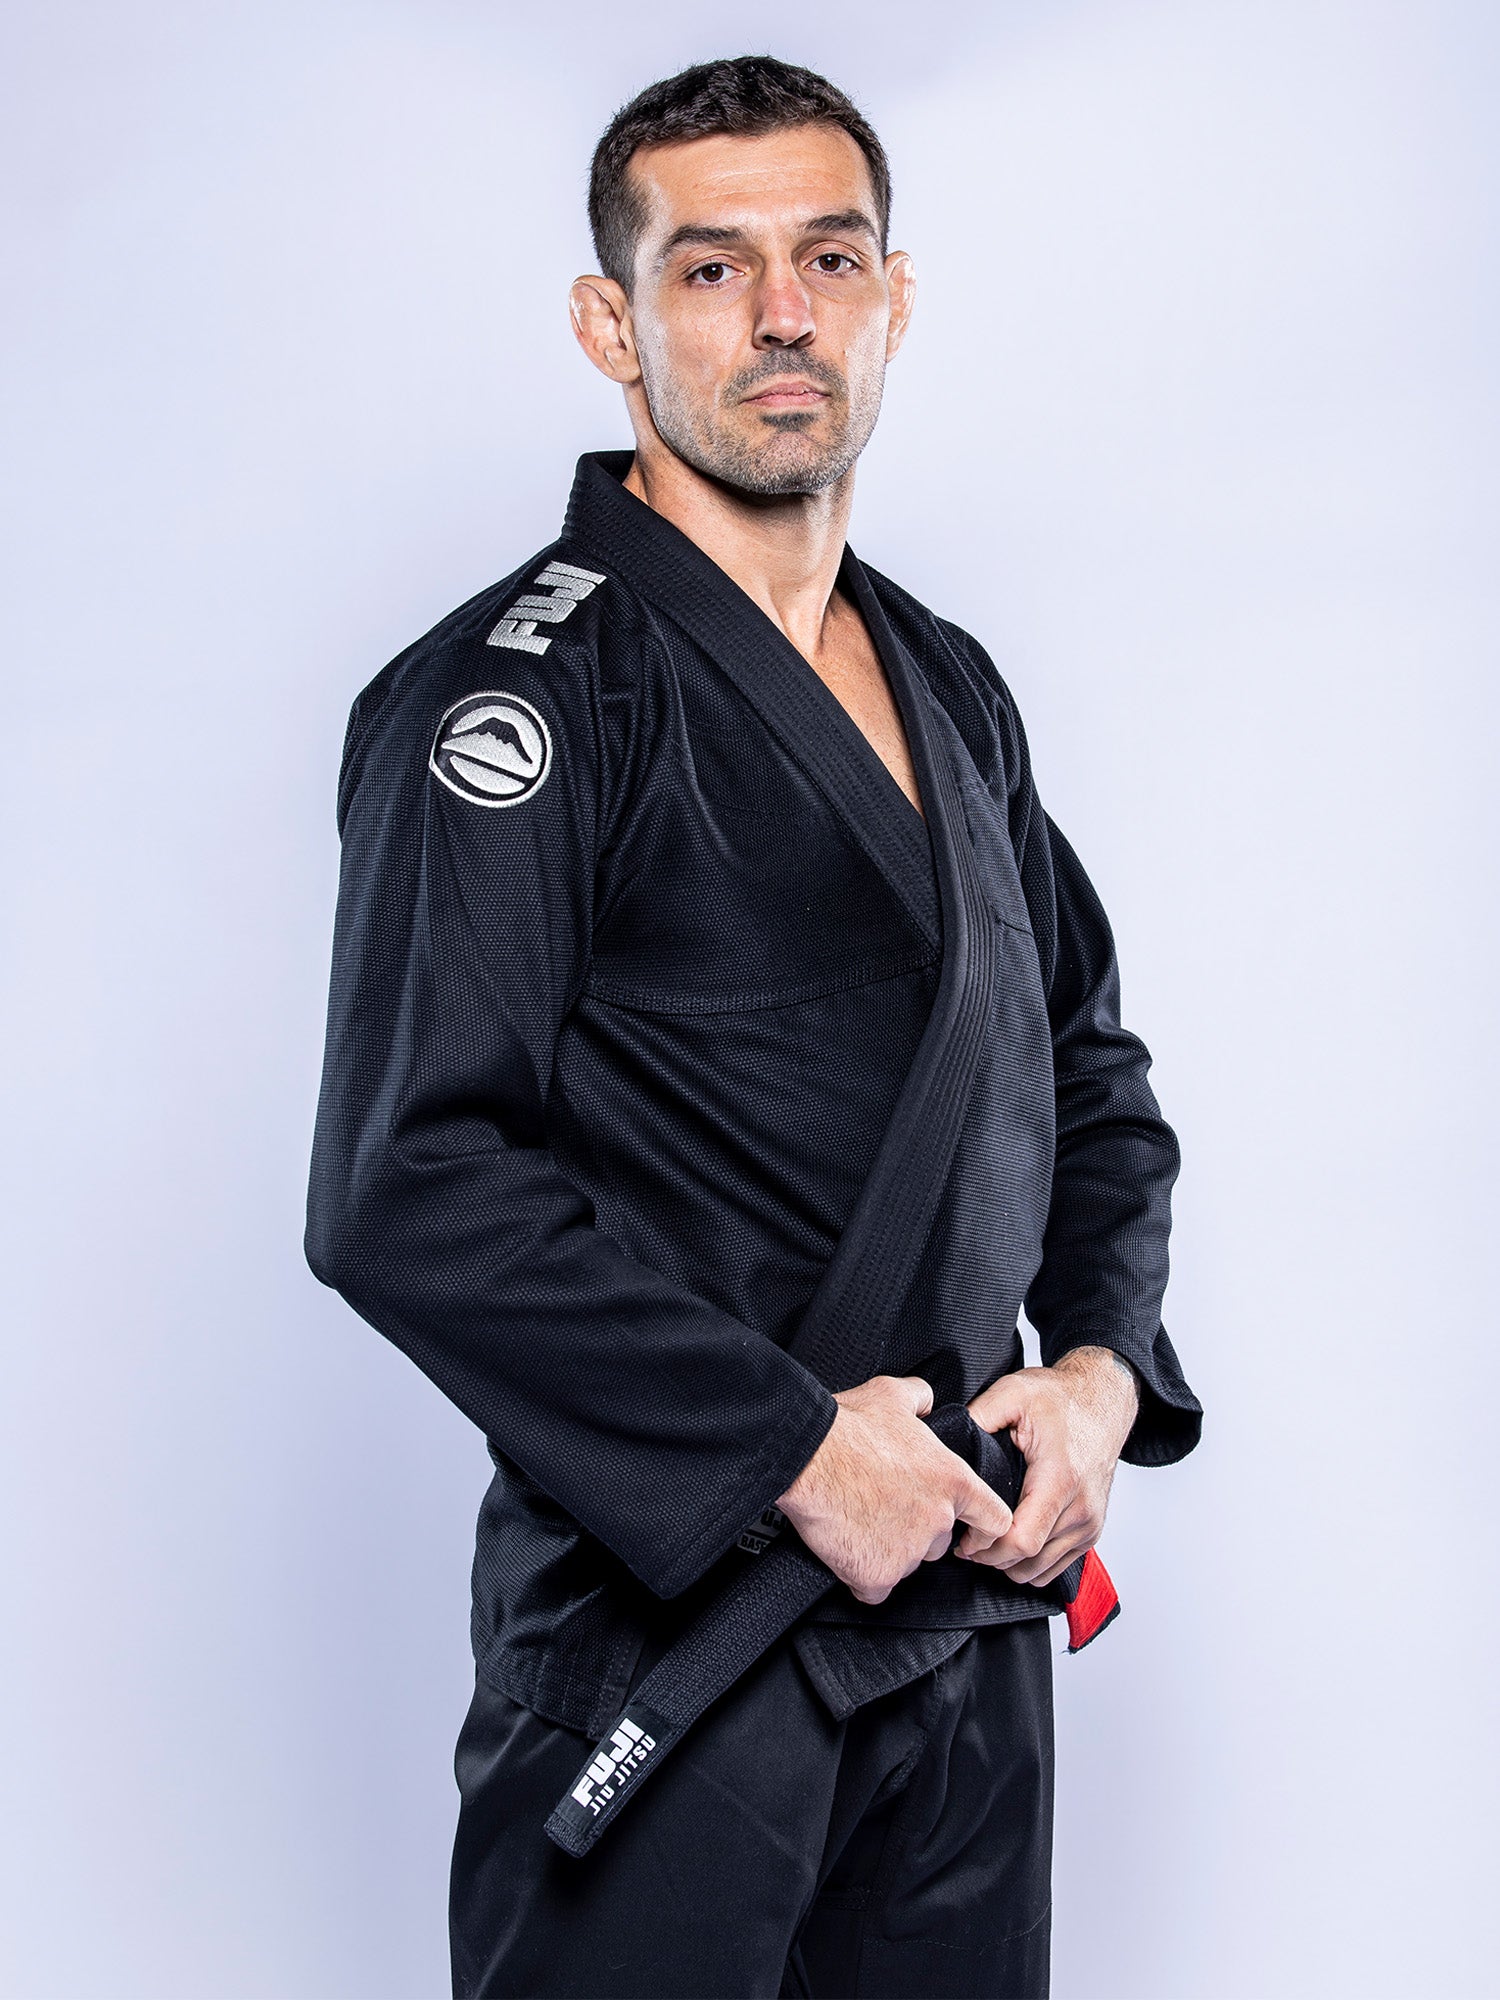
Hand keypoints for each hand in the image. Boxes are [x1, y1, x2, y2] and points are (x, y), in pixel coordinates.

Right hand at [776, 1374, 1014, 1604]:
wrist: (807, 1456)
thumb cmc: (848, 1426)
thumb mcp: (894, 1394)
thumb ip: (922, 1399)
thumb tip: (926, 1403)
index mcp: (952, 1481)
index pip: (995, 1520)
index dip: (982, 1528)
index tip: (970, 1533)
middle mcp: (937, 1520)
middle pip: (939, 1542)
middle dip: (917, 1532)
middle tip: (885, 1509)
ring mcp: (909, 1552)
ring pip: (907, 1563)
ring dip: (889, 1551)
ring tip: (859, 1521)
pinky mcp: (877, 1574)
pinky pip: (876, 1587)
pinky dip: (863, 1575)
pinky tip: (848, 1550)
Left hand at [957, 1346, 1138, 1587]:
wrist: (1102, 1400)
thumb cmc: (1061, 1398)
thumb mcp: (1013, 1392)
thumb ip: (978, 1415)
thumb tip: (948, 1442)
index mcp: (1060, 1479)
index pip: (1021, 1540)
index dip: (985, 1546)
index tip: (964, 1535)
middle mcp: (1081, 1509)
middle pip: (1027, 1562)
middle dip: (990, 1557)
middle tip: (966, 1538)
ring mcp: (1089, 1524)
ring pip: (1039, 1572)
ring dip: (1009, 1563)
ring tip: (985, 1539)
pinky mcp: (1091, 1531)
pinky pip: (1054, 1568)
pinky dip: (1029, 1563)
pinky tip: (1010, 1539)